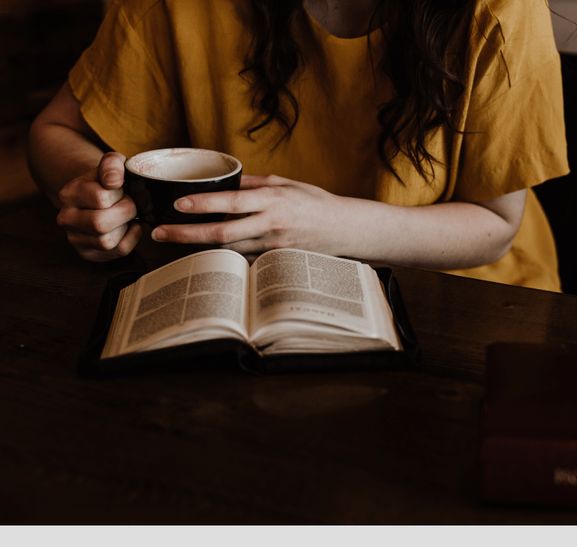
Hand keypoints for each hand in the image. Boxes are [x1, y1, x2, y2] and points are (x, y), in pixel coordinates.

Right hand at [57, 151, 140, 261]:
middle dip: (124, 213)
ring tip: (126, 216)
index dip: (119, 194)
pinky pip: (117, 251)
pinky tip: (130, 227)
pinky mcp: (88, 254)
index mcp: (68, 194)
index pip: (99, 198)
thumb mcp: (110, 165)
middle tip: (130, 205)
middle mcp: (66, 218)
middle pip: (100, 224)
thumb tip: (114, 181)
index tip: (121, 190)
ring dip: (125, 227)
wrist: (98, 197)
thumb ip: (112, 165)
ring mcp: (75, 239)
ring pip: (107, 242)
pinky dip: (131, 239)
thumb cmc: (106, 182)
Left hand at [151, 175, 349, 254]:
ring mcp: (271, 246)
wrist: (343, 231)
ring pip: (227, 250)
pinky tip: (201, 254)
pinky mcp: (273, 261)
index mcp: (272, 200)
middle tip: (159, 233)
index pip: (232, 201)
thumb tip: (224, 181)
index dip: (204, 204)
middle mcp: (269, 224)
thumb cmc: (314, 203)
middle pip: (222, 233)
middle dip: (187, 234)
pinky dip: (221, 256)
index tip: (179, 205)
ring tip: (171, 241)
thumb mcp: (285, 183)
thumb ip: (254, 183)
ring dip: (198, 248)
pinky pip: (241, 259)